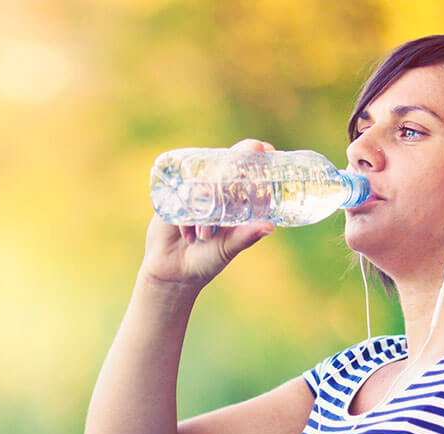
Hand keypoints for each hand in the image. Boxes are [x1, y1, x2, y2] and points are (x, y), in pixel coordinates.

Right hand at [138, 139, 276, 290]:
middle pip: (224, 163)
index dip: (253, 153)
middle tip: (234, 176)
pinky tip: (189, 236)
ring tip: (205, 236)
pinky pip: (180, 195)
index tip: (262, 148)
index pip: (245, 166)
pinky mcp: (172, 198)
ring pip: (202, 181)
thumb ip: (247, 236)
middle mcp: (214, 189)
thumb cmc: (206, 260)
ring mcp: (192, 191)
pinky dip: (187, 216)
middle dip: (231, 166)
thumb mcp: (229, 248)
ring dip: (205, 203)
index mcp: (233, 197)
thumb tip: (270, 227)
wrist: (173, 274)